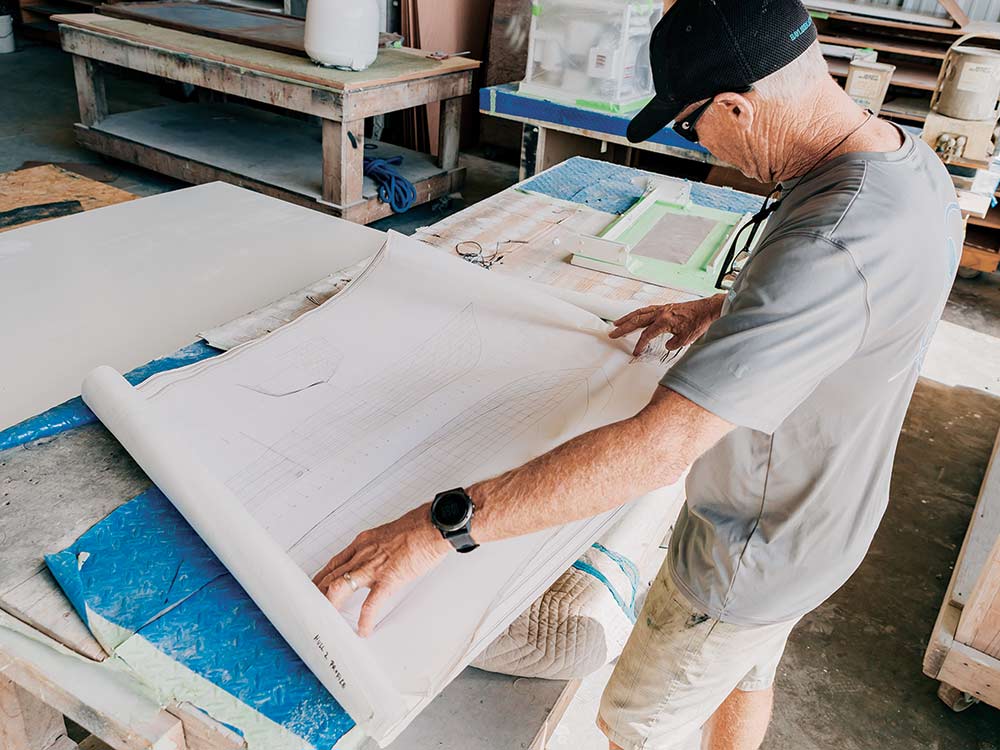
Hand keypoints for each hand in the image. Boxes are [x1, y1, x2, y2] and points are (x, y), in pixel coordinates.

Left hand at [313, 504, 450, 636]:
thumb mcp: (389, 535)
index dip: (321, 578)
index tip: (316, 589)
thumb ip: (378, 548)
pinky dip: (365, 619)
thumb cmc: (419, 528)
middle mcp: (363, 553)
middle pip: (330, 576)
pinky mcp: (389, 578)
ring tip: (329, 620)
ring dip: (330, 605)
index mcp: (363, 543)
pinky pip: (371, 603)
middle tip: (313, 610)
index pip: (334, 563)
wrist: (434, 525)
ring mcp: (374, 566)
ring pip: (339, 587)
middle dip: (318, 594)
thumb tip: (378, 560)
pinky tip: (363, 629)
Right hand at [609, 295, 724, 356]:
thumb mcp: (686, 339)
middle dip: (623, 328)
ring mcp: (662, 308)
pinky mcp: (666, 307)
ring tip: (617, 323)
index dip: (639, 345)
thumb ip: (673, 344)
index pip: (646, 335)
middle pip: (637, 321)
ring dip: (628, 318)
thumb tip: (667, 345)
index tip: (635, 352)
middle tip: (612, 333)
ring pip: (640, 312)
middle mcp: (661, 312)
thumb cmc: (699, 322)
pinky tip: (635, 316)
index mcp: (664, 321)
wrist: (708, 310)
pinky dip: (639, 313)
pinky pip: (647, 309)